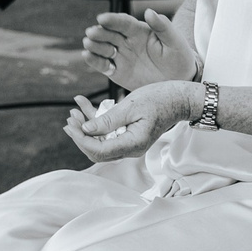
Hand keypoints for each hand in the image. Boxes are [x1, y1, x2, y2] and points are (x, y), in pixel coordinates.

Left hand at [62, 83, 197, 162]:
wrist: (180, 99)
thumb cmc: (160, 99)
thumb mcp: (131, 106)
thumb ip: (107, 120)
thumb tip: (85, 130)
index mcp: (133, 144)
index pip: (98, 150)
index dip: (81, 139)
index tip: (72, 123)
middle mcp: (131, 149)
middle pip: (97, 151)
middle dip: (81, 135)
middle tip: (71, 117)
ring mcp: (131, 144)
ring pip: (101, 143)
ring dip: (87, 128)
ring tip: (75, 111)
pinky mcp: (130, 137)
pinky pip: (109, 135)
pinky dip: (97, 122)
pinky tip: (86, 106)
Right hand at [82, 9, 197, 90]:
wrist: (178, 81)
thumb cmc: (179, 58)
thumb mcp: (175, 41)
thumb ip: (163, 27)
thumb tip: (149, 11)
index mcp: (139, 31)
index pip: (124, 23)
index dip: (113, 20)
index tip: (102, 18)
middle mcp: (126, 41)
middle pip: (109, 34)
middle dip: (99, 32)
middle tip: (92, 32)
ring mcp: (120, 56)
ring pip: (102, 48)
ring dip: (94, 45)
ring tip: (88, 43)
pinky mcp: (115, 71)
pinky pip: (102, 65)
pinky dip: (94, 61)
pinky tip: (87, 56)